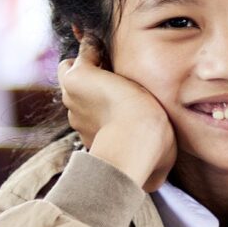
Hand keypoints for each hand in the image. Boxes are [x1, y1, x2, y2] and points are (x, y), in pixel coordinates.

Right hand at [58, 38, 177, 190]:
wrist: (135, 141)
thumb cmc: (147, 158)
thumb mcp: (153, 170)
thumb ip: (152, 173)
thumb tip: (154, 185)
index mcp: (92, 131)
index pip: (88, 111)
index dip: (98, 102)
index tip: (114, 98)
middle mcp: (76, 113)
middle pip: (75, 89)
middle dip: (92, 80)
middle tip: (113, 72)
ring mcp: (74, 95)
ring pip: (72, 69)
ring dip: (91, 61)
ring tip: (109, 51)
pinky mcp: (80, 76)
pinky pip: (84, 51)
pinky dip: (93, 45)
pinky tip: (107, 41)